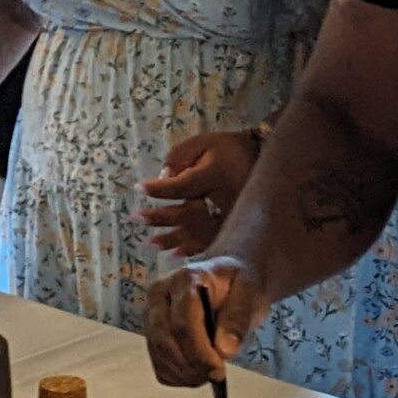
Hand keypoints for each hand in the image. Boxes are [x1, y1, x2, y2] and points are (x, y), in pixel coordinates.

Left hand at [138, 130, 262, 255]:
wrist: (260, 160)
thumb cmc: (226, 151)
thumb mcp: (202, 143)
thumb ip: (180, 157)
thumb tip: (164, 178)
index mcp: (216, 175)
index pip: (183, 186)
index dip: (159, 189)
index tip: (138, 188)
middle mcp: (226, 199)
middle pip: (189, 214)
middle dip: (161, 217)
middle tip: (136, 218)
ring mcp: (232, 217)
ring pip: (199, 234)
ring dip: (173, 239)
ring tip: (150, 243)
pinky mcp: (236, 227)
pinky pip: (213, 242)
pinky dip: (193, 249)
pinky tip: (175, 254)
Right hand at [143, 256, 270, 386]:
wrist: (229, 281)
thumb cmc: (239, 285)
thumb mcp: (250, 294)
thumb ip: (238, 319)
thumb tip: (224, 351)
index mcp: (184, 279)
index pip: (182, 321)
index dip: (198, 351)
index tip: (219, 369)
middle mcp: (160, 294)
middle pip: (165, 338)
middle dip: (191, 365)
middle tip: (216, 376)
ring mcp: (152, 314)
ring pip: (159, 353)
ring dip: (184, 373)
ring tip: (210, 374)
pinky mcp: (152, 333)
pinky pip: (158, 363)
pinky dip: (177, 376)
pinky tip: (198, 374)